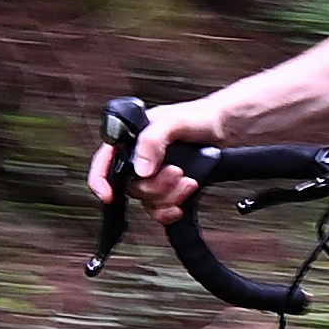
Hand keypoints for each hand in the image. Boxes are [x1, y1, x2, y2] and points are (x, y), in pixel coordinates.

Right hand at [87, 100, 220, 223]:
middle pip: (131, 187)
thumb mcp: (174, 121)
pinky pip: (160, 210)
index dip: (100, 180)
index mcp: (131, 140)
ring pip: (148, 200)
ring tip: (189, 180)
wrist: (227, 129)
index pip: (105, 162)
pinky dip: (170, 210)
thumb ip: (153, 140)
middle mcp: (140, 160)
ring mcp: (155, 176)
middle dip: (156, 186)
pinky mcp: (170, 189)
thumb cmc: (200, 117)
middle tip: (177, 172)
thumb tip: (141, 169)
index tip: (108, 194)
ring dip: (169, 196)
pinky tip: (181, 204)